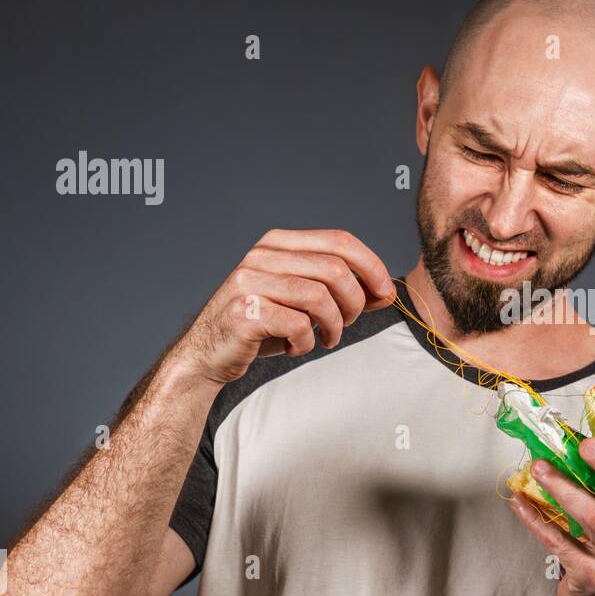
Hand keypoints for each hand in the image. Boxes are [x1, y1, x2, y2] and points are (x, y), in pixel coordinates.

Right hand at [169, 228, 395, 386]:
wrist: (208, 354)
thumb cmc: (262, 326)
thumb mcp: (304, 304)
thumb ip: (343, 293)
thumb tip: (386, 292)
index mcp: (278, 243)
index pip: (339, 240)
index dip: (371, 265)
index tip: (386, 292)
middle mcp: (262, 256)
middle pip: (335, 269)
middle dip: (355, 302)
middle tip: (347, 324)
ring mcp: (250, 282)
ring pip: (320, 297)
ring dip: (334, 326)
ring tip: (324, 339)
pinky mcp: (244, 312)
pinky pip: (298, 325)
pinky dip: (306, 342)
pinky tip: (294, 346)